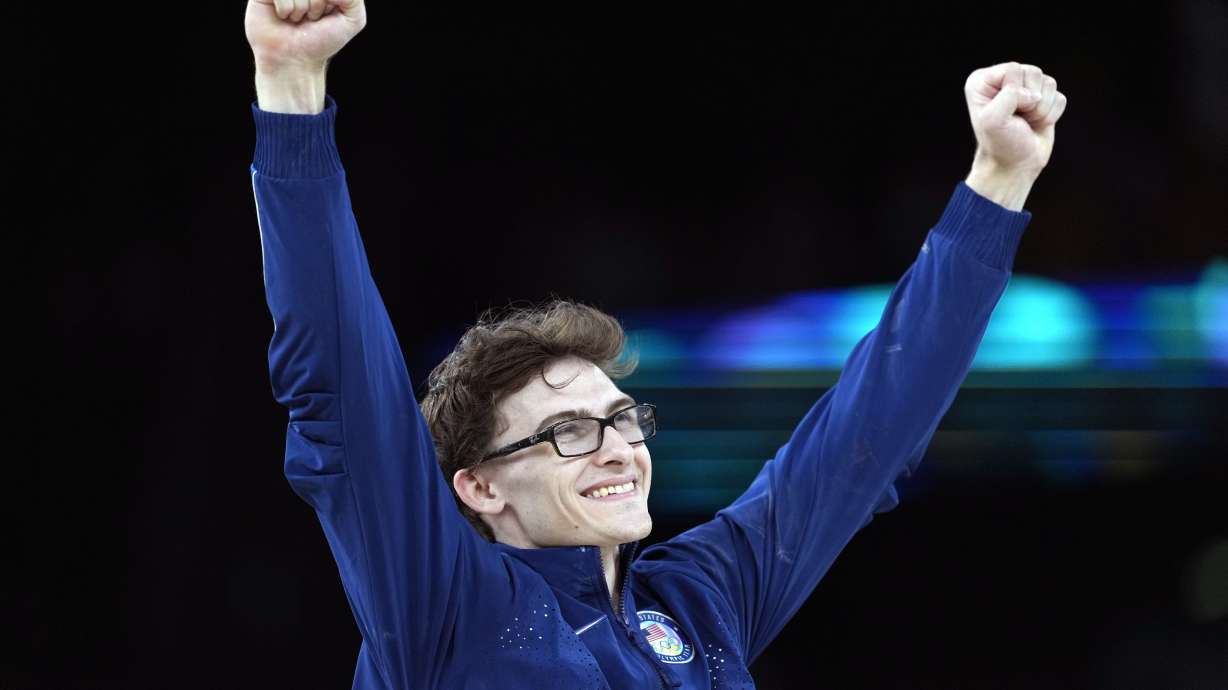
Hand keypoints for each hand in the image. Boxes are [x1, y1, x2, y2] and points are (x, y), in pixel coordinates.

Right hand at [245, 0, 366, 71]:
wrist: (294, 60)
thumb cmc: (321, 40)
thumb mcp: (353, 20)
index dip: (331, 1)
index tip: (326, 15)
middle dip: (317, 5)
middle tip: (311, 18)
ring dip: (301, 9)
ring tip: (296, 19)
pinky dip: (286, 8)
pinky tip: (283, 16)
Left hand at [964, 62, 1067, 177]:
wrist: (1014, 165)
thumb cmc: (999, 143)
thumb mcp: (993, 120)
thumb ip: (1010, 96)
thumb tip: (1036, 94)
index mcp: (983, 81)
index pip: (1013, 69)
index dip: (1016, 92)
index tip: (1007, 113)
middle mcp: (1002, 80)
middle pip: (1033, 72)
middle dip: (1031, 101)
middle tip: (1018, 118)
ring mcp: (1025, 88)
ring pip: (1049, 82)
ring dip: (1042, 109)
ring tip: (1027, 121)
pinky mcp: (1044, 98)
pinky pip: (1060, 97)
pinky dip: (1052, 114)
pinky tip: (1037, 123)